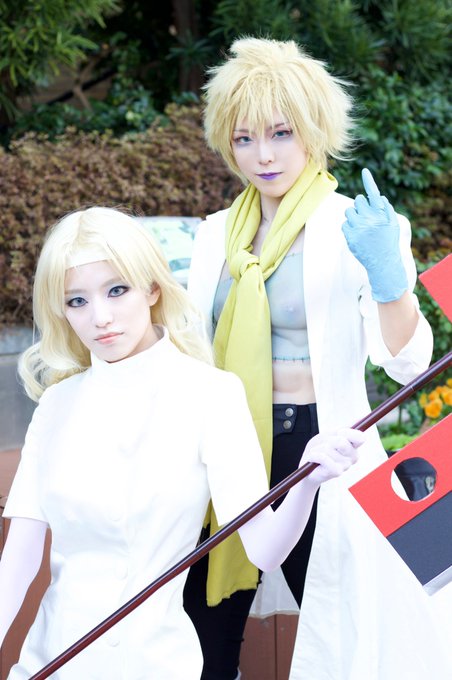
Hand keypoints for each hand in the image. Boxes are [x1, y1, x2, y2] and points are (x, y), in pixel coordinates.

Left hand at [300, 428, 364, 484]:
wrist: (307, 465)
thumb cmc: (320, 448)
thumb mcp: (330, 434)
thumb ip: (344, 427)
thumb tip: (361, 417)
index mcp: (353, 446)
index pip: (360, 438)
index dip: (348, 432)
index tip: (338, 432)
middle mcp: (353, 457)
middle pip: (342, 441)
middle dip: (327, 440)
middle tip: (322, 444)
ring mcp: (346, 465)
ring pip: (328, 448)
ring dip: (317, 448)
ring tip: (316, 454)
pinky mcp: (336, 472)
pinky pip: (323, 457)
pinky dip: (314, 455)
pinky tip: (312, 459)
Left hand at [342, 168, 407, 301]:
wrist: (383, 262)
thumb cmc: (388, 241)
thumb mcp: (393, 224)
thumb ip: (386, 209)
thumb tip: (379, 196)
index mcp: (381, 213)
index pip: (374, 193)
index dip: (369, 180)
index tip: (364, 170)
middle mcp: (369, 218)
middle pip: (358, 201)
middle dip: (361, 206)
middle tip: (366, 217)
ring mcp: (359, 227)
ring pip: (349, 211)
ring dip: (353, 216)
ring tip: (361, 226)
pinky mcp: (350, 236)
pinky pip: (344, 224)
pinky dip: (349, 227)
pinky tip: (357, 235)